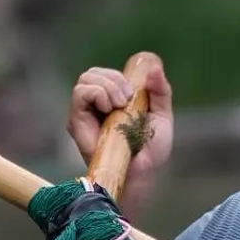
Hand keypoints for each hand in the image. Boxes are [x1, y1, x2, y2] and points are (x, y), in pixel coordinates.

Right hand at [66, 53, 172, 201]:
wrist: (143, 172)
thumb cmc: (151, 151)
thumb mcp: (162, 115)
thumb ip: (161, 90)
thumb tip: (154, 66)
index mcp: (112, 101)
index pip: (105, 74)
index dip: (119, 75)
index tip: (134, 92)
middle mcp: (95, 107)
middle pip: (93, 73)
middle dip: (114, 79)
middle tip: (127, 99)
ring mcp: (84, 114)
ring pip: (85, 79)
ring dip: (107, 86)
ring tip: (119, 106)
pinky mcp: (76, 123)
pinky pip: (79, 94)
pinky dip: (96, 93)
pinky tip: (109, 108)